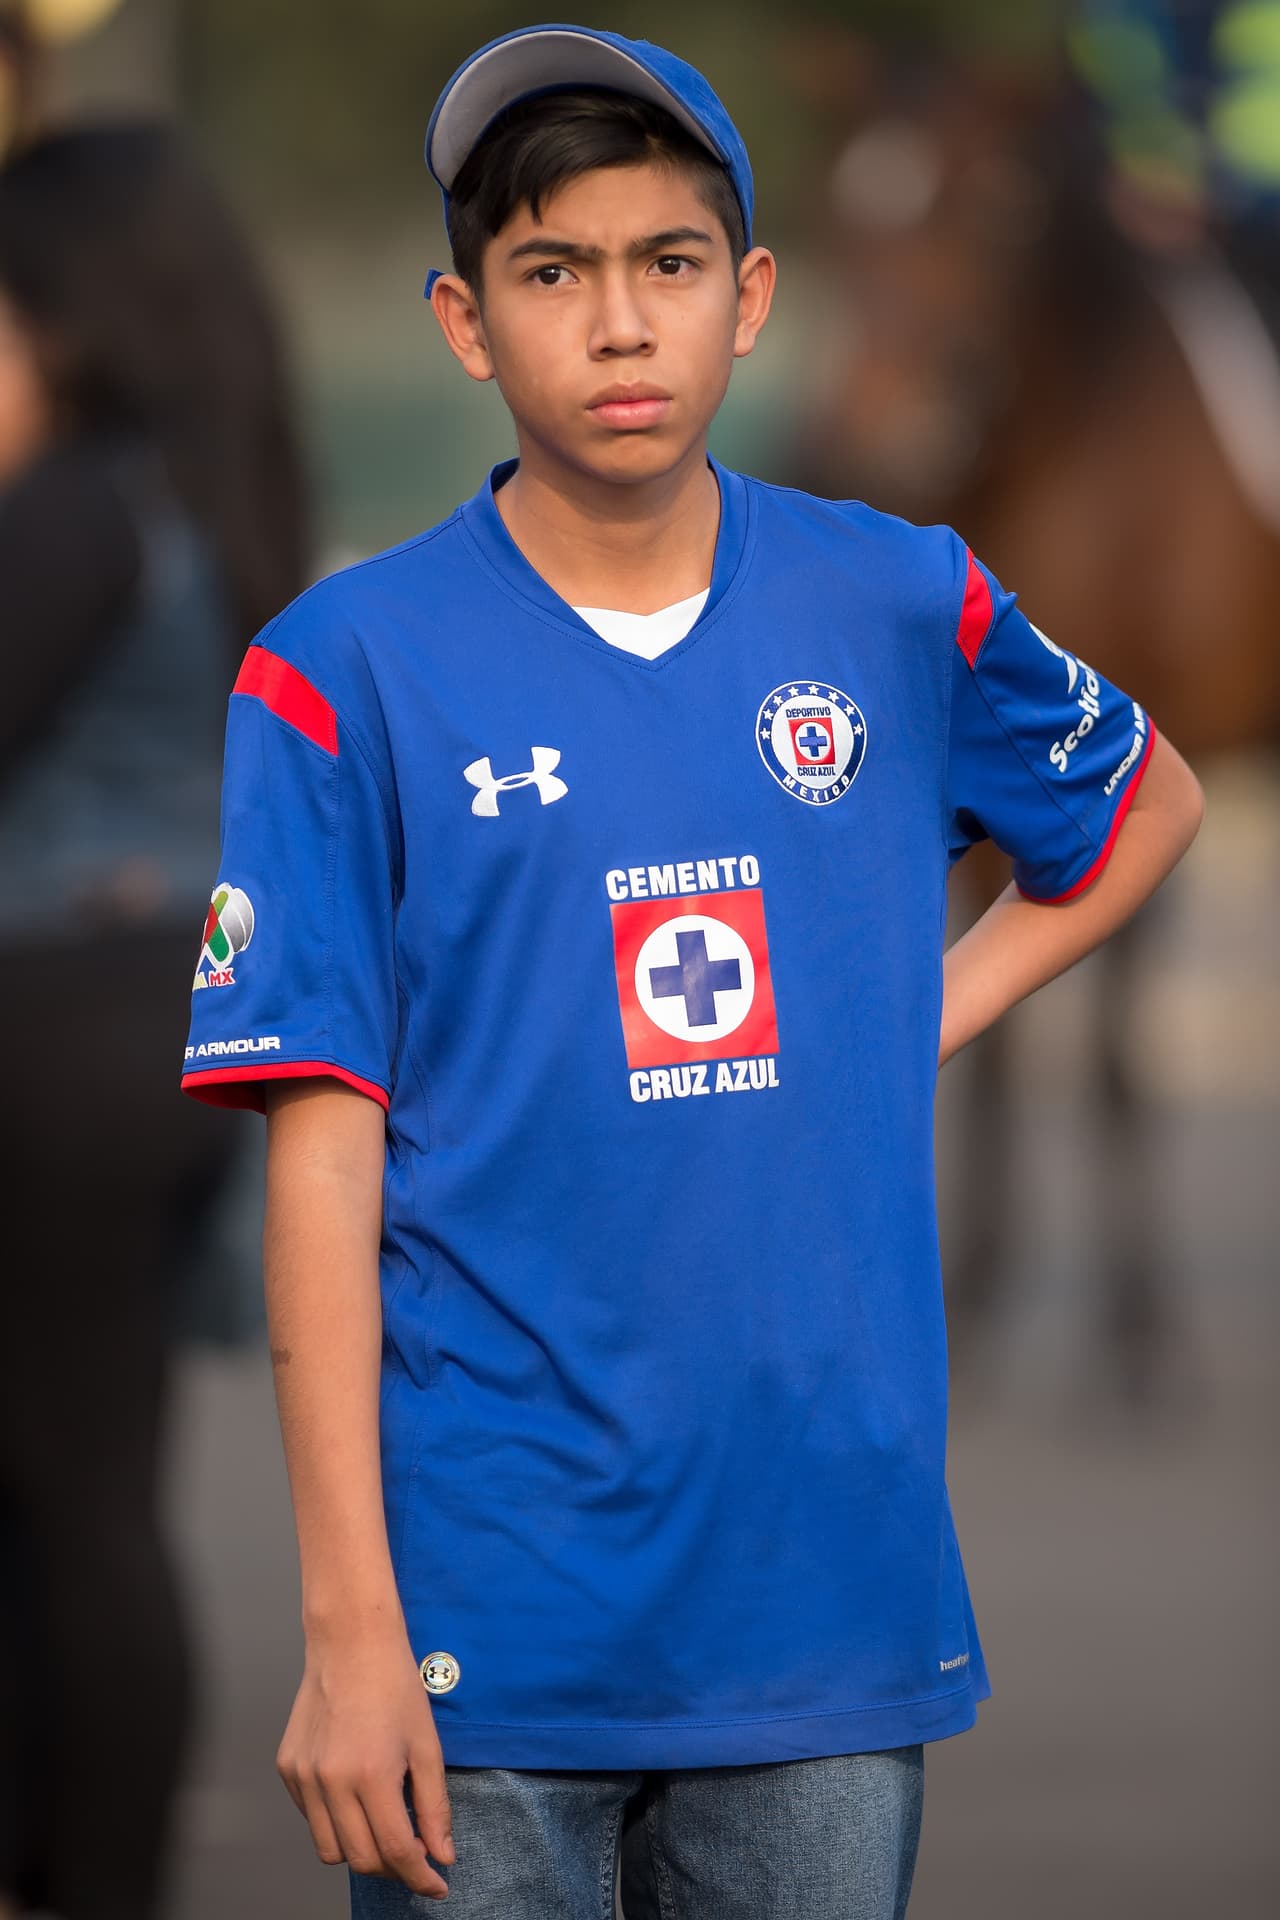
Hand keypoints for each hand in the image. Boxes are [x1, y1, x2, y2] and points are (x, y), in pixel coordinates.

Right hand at [276, 1627, 455, 1897]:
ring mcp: (304, 1776)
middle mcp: (331, 1781)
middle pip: (361, 1859)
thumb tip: (442, 1855)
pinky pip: (311, 1818)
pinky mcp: (288, 1768)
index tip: (437, 1885)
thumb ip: (435, 1806)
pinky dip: (335, 1820)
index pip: (397, 1851)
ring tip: (383, 1824)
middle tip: (415, 1852)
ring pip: (330, 1849)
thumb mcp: (427, 1745)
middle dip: (393, 1866)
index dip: (420, 1877)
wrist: (351, 1643)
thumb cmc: (394, 1686)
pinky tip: (355, 1794)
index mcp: (371, 1774)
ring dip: (360, 1849)